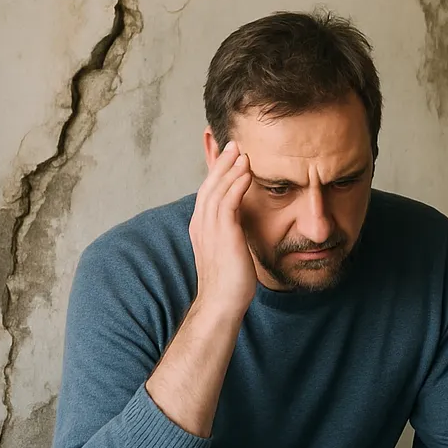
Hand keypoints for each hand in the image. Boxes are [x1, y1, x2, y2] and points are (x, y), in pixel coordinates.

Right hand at [189, 140, 255, 320]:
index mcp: (201, 228)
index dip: (217, 173)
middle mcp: (202, 225)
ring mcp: (210, 229)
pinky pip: (228, 202)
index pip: (207, 193)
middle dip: (221, 163)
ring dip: (230, 169)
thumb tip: (240, 225)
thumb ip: (231, 233)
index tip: (228, 156)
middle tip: (233, 144)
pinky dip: (236, 184)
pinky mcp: (223, 234)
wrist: (222, 303)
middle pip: (209, 185)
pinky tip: (246, 172)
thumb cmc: (229, 282)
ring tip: (242, 152)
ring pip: (217, 190)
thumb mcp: (229, 251)